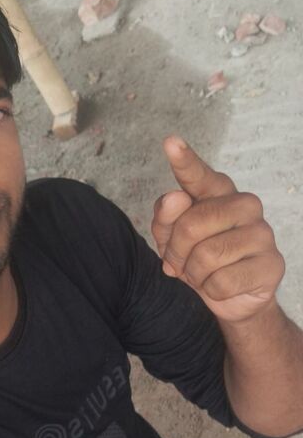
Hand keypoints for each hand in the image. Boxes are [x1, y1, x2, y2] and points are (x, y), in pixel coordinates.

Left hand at [151, 136, 284, 322]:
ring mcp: (263, 233)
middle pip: (192, 224)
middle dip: (175, 251)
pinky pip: (222, 281)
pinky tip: (218, 286)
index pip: (198, 175)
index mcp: (216, 193)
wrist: (228, 296)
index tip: (170, 142)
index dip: (184, 160)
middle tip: (177, 262)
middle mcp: (244, 205)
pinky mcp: (272, 264)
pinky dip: (210, 290)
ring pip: (206, 255)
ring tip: (198, 274)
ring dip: (192, 273)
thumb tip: (175, 197)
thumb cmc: (196, 257)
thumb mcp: (170, 239)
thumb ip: (165, 218)